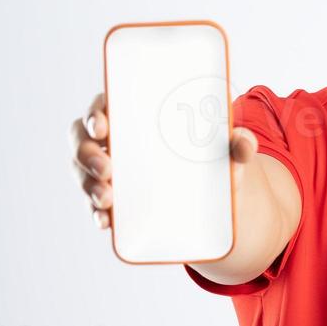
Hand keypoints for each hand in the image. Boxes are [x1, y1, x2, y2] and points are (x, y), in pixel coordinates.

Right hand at [69, 92, 260, 232]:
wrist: (218, 198)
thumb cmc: (214, 157)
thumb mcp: (229, 150)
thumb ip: (238, 144)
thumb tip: (244, 143)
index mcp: (137, 115)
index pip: (104, 104)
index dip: (95, 111)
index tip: (103, 125)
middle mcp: (116, 140)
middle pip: (82, 138)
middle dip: (86, 153)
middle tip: (107, 169)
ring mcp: (110, 171)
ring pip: (83, 172)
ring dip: (87, 185)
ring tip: (107, 200)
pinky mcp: (115, 200)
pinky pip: (95, 204)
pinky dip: (96, 212)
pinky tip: (105, 221)